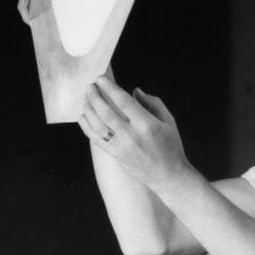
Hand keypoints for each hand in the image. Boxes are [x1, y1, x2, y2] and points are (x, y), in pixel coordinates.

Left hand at [80, 75, 190, 190]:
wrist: (168, 175)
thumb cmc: (171, 146)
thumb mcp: (169, 121)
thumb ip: (153, 102)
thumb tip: (134, 91)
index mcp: (147, 125)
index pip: (124, 102)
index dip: (110, 88)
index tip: (100, 79)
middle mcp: (132, 136)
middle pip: (106, 112)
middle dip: (95, 96)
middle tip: (89, 86)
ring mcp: (121, 147)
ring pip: (98, 125)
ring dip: (89, 109)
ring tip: (85, 98)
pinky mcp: (115, 156)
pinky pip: (96, 140)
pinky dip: (87, 127)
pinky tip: (83, 117)